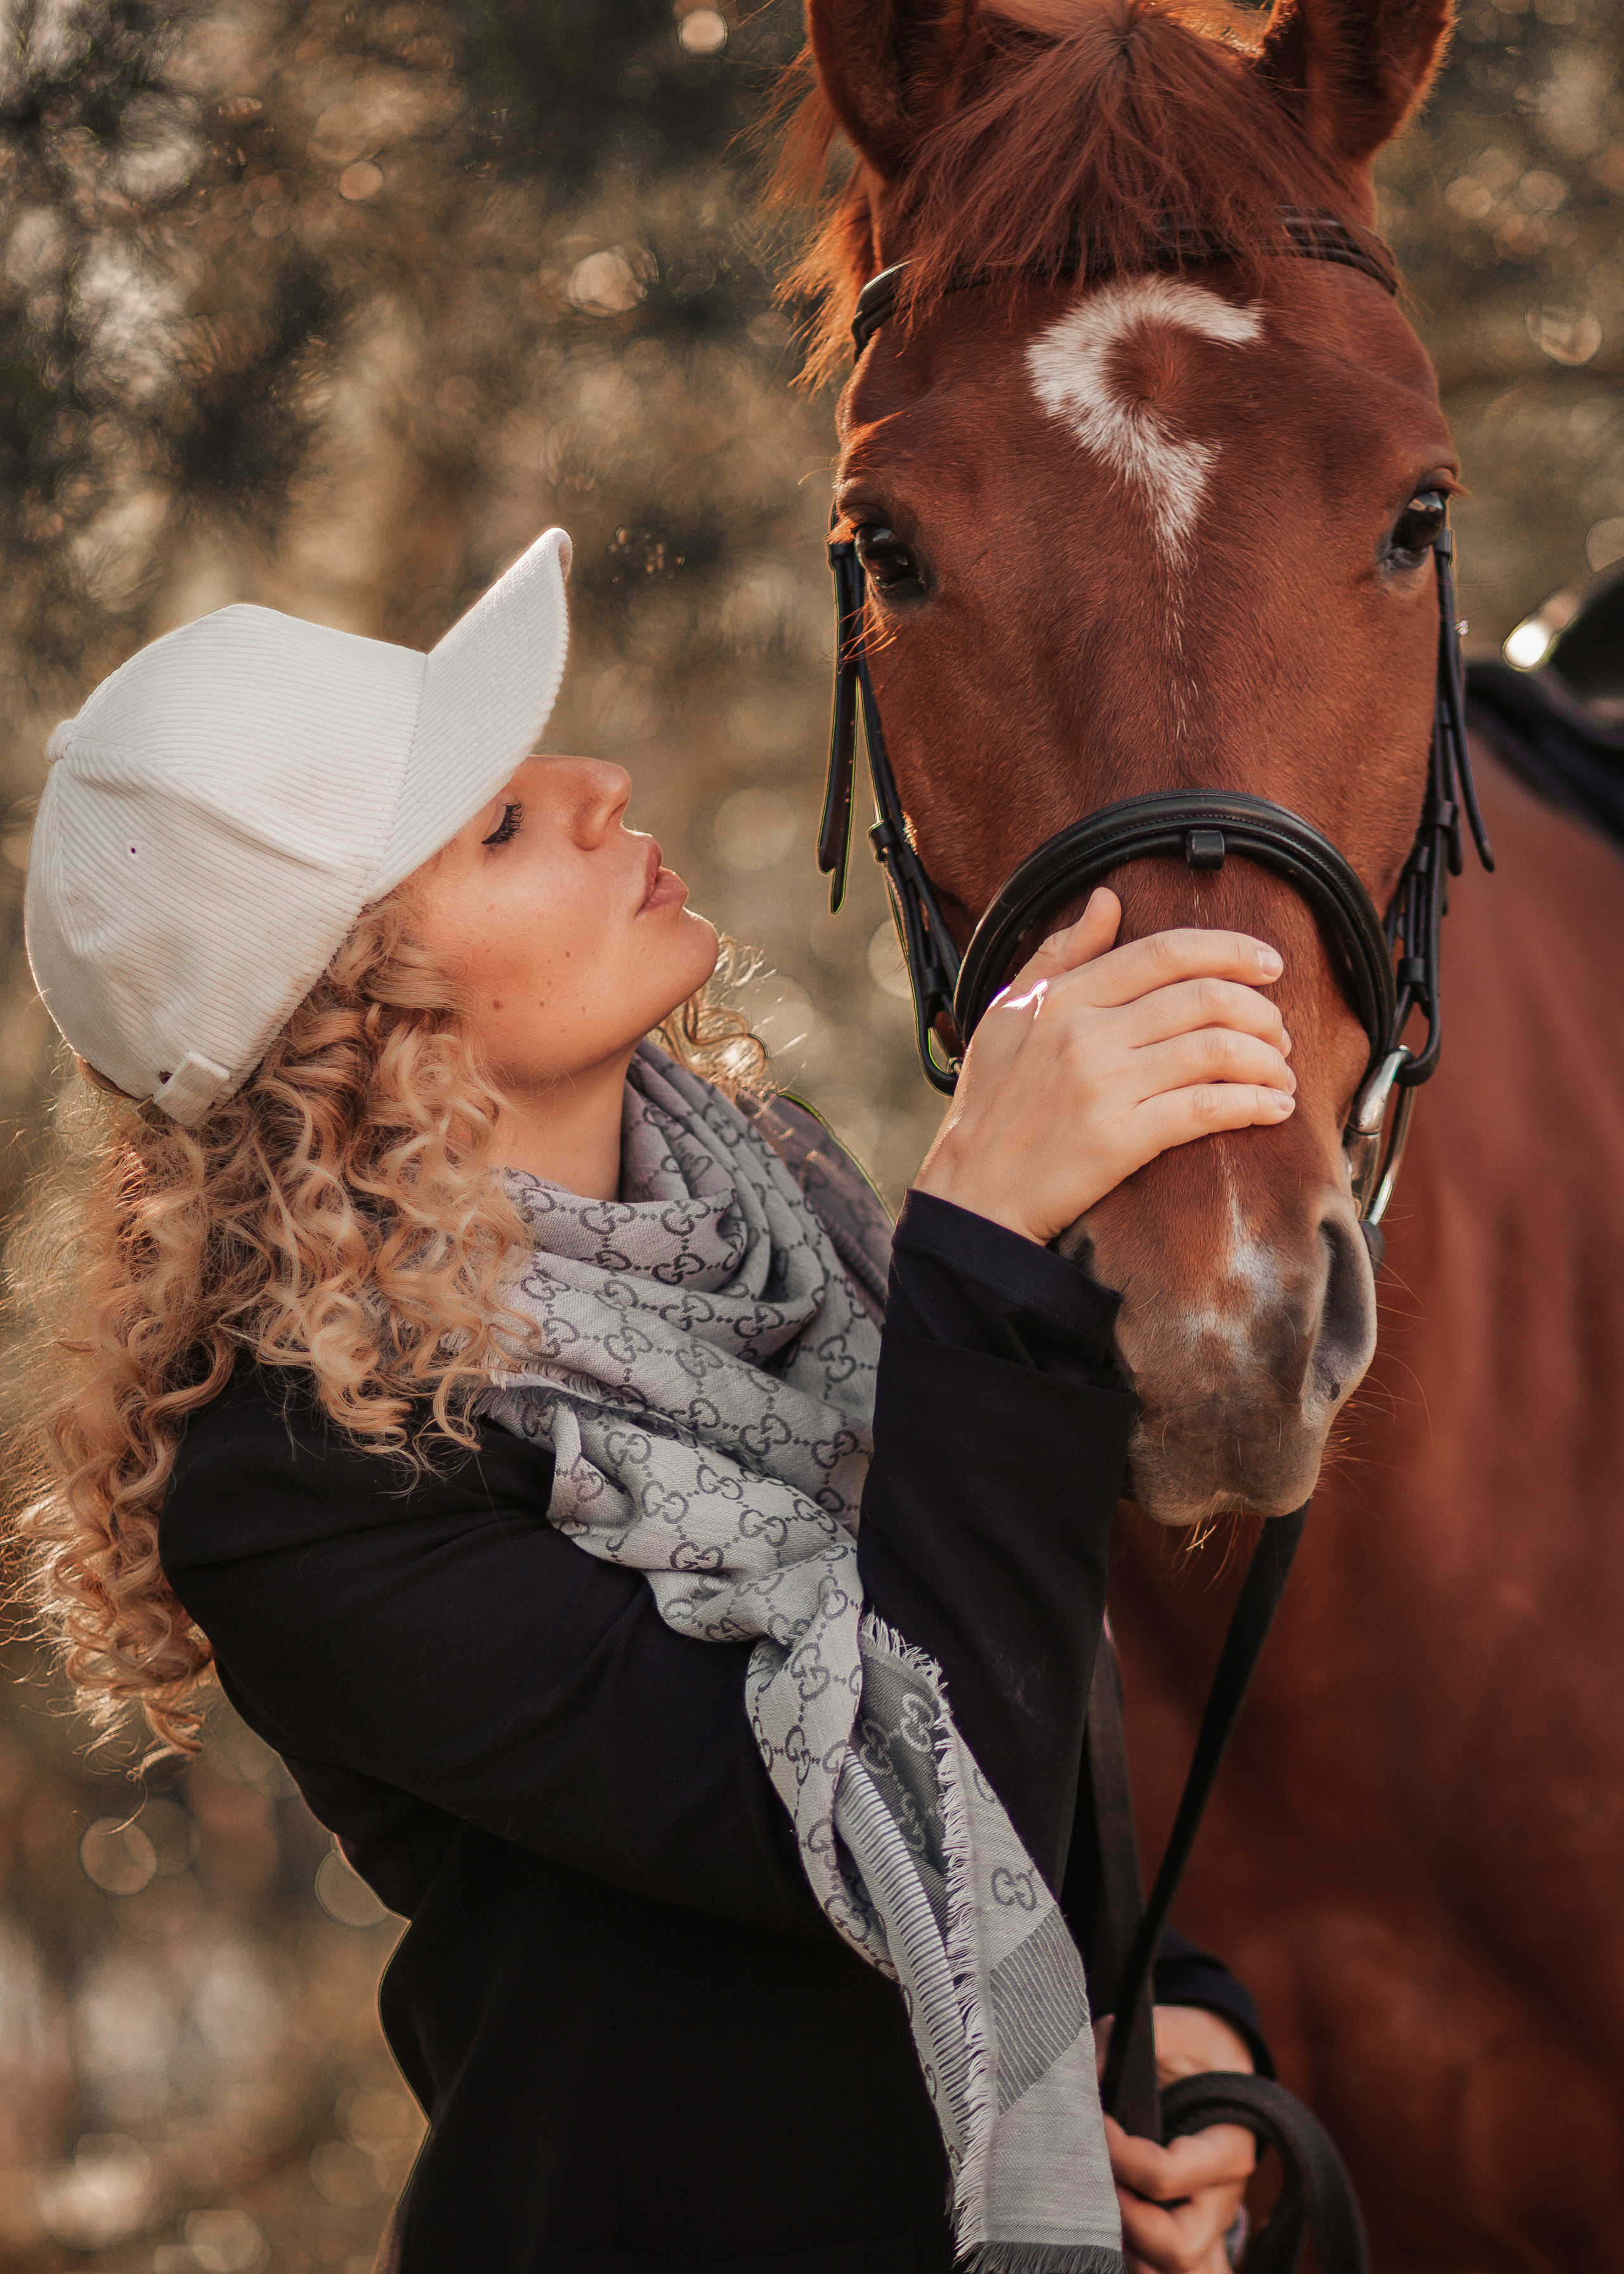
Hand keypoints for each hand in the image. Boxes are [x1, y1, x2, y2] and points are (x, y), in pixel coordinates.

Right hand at [913, 889, 1291, 1245]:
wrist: (973, 1193)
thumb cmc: (991, 1105)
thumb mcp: (1007, 1014)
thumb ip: (1058, 953)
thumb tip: (1106, 900)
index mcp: (1063, 998)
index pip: (1166, 953)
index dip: (1230, 951)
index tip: (1269, 963)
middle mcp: (1085, 1034)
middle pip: (1204, 999)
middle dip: (1261, 1011)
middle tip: (1278, 1031)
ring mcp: (1104, 1086)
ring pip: (1217, 1050)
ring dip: (1267, 1060)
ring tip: (1280, 1073)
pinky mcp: (1121, 1139)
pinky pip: (1208, 1109)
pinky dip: (1254, 1104)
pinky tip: (1274, 1108)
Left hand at [1095, 2006, 1257, 2273]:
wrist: (1218, 2060)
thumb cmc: (1189, 2048)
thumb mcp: (1163, 2031)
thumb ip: (1117, 2047)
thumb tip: (1076, 2081)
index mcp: (1226, 2148)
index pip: (1166, 2176)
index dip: (1119, 2157)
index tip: (1097, 2124)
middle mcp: (1223, 2199)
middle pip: (1178, 2248)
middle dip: (1124, 2222)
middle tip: (1093, 2184)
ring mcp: (1210, 2227)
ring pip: (1181, 2273)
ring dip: (1133, 2256)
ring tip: (1097, 2220)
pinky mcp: (1196, 2238)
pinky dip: (1146, 2270)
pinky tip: (1113, 2248)